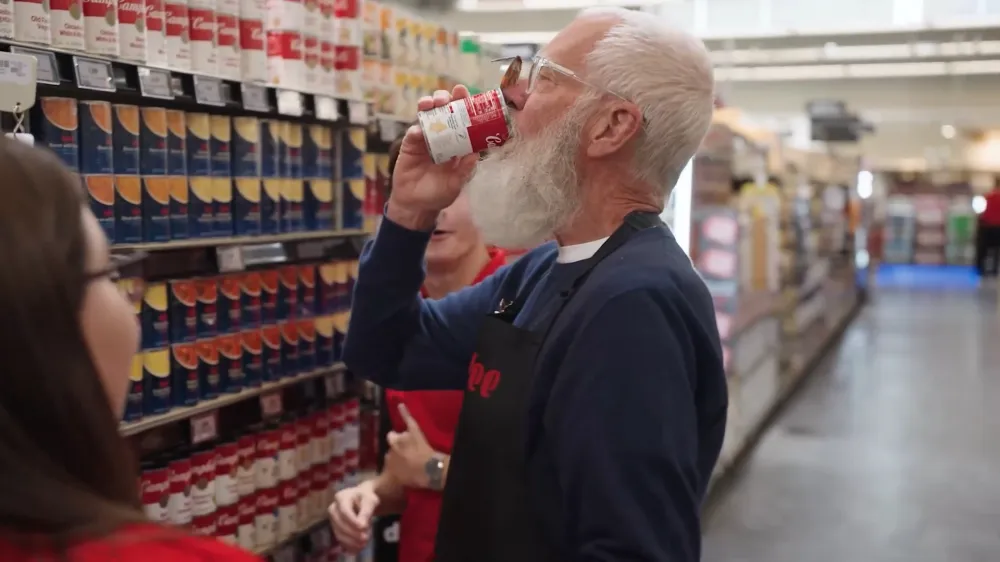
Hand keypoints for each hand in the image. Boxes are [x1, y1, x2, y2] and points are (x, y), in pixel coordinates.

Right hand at [328, 479, 379, 552]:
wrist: (362, 500)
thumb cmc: (365, 498)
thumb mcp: (370, 501)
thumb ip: (366, 512)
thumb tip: (362, 526)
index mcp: (341, 497)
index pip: (344, 511)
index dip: (352, 520)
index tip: (363, 527)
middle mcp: (334, 508)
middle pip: (340, 523)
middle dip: (352, 532)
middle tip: (365, 538)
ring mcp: (333, 520)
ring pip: (339, 533)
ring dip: (351, 540)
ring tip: (364, 543)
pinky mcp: (336, 529)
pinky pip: (340, 539)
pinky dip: (349, 545)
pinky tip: (358, 548)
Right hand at [385, 403, 440, 488]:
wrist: (429, 471)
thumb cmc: (416, 478)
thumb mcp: (402, 480)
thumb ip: (396, 472)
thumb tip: (394, 469)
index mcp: (388, 460)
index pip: (388, 457)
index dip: (396, 459)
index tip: (401, 462)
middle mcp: (392, 448)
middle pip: (392, 444)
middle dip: (397, 447)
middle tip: (406, 454)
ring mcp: (402, 438)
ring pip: (399, 435)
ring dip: (403, 439)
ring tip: (411, 445)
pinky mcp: (413, 432)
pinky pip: (407, 420)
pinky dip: (404, 412)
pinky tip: (400, 405)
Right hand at [387, 86, 479, 230]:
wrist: (416, 206)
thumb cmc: (439, 194)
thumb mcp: (456, 184)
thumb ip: (465, 169)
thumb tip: (476, 153)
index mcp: (457, 143)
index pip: (462, 119)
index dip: (464, 105)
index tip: (466, 94)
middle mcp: (441, 137)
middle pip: (443, 111)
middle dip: (446, 99)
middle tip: (448, 97)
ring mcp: (425, 139)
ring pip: (427, 115)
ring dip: (429, 105)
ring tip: (432, 103)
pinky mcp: (410, 146)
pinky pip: (413, 133)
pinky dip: (416, 130)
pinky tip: (419, 131)